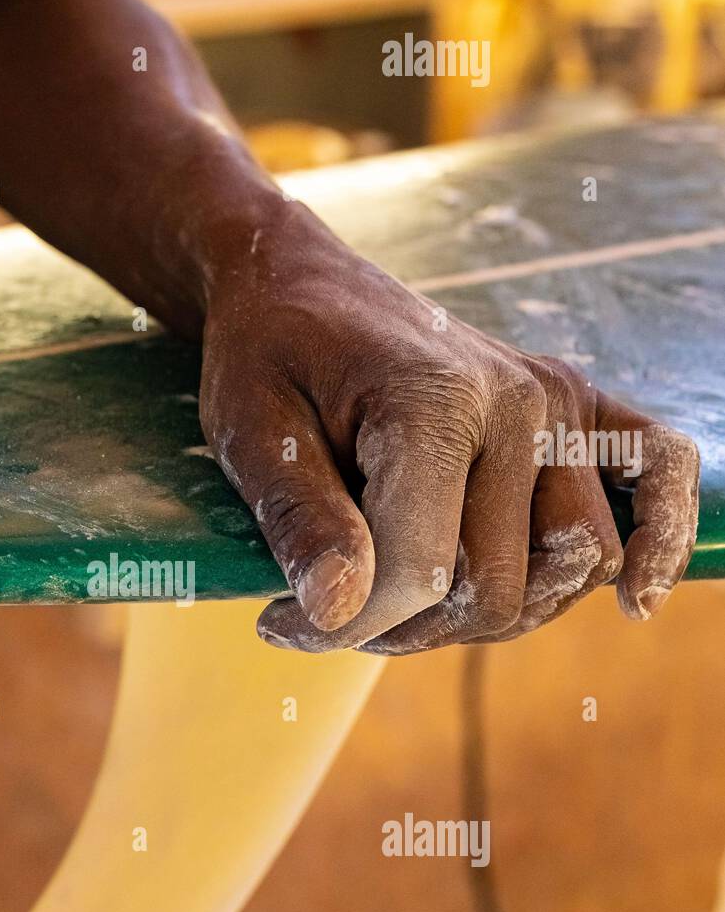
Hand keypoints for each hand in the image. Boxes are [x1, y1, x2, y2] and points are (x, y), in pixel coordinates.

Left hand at [198, 205, 698, 653]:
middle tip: (335, 607)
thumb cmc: (268, 356)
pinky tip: (637, 598)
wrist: (300, 285)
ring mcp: (560, 402)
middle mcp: (520, 401)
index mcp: (434, 401)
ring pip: (568, 571)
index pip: (419, 573)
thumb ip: (300, 521)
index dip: (345, 625)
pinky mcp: (578, 406)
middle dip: (407, 626)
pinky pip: (660, 473)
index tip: (279, 625)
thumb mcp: (252, 436)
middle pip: (498, 590)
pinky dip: (659, 539)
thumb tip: (339, 610)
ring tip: (405, 596)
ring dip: (490, 613)